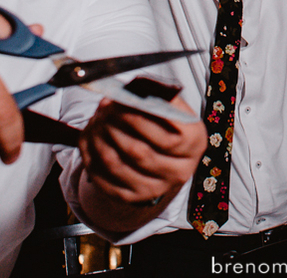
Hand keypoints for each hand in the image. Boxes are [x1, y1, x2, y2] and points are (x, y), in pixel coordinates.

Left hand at [77, 95, 206, 228]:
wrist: (162, 160)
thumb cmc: (166, 126)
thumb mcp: (171, 109)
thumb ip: (158, 98)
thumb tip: (133, 90)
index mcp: (194, 144)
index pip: (168, 137)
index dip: (140, 119)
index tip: (122, 102)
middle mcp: (179, 171)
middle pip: (139, 152)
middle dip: (115, 126)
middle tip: (103, 108)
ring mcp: (155, 188)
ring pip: (116, 164)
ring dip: (100, 138)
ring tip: (96, 120)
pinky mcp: (131, 197)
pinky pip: (103, 176)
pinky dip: (92, 155)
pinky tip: (93, 138)